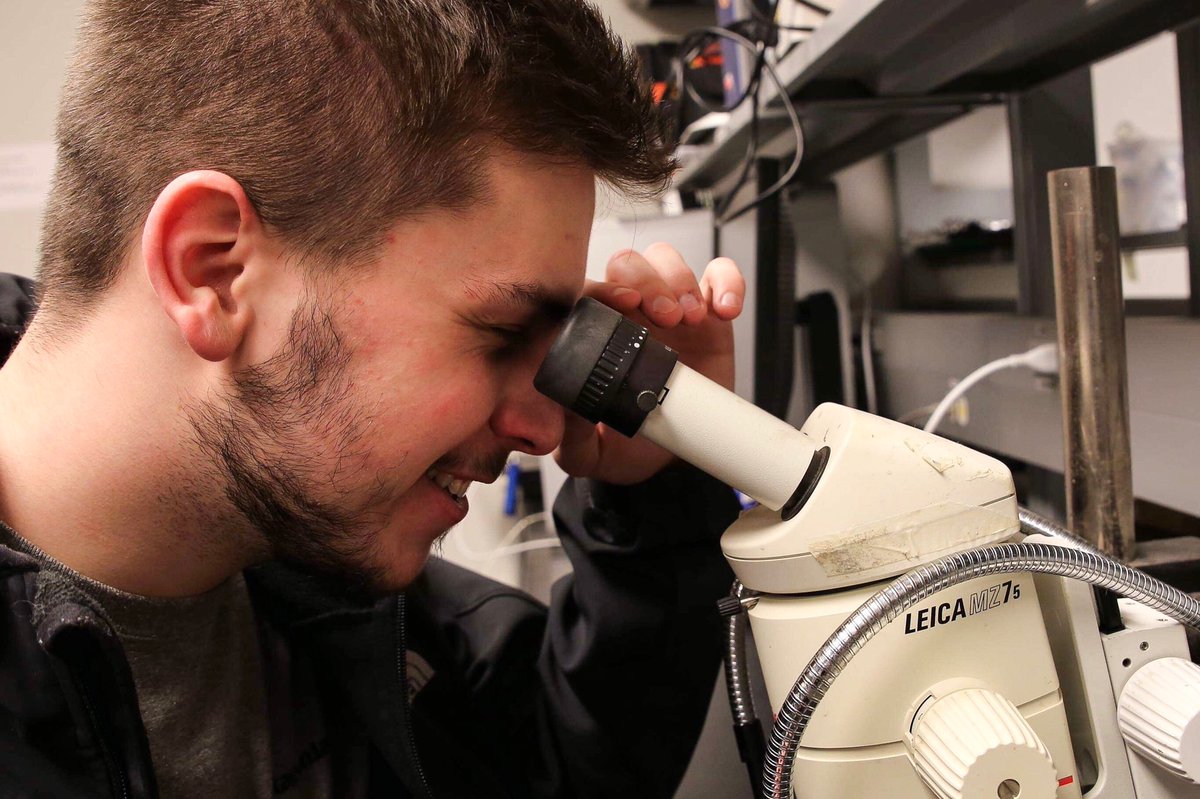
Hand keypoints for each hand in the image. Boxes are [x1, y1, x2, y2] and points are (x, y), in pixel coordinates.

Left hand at [554, 243, 744, 484]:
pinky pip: (717, 274)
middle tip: (665, 318)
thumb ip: (572, 437)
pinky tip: (726, 308)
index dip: (603, 289)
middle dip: (647, 281)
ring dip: (679, 279)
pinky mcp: (707, 312)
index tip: (623, 305)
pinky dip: (726, 280)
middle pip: (627, 266)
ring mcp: (667, 308)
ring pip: (666, 259)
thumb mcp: (590, 454)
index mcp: (592, 336)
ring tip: (692, 317)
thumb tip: (566, 408)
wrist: (672, 458)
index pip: (587, 292)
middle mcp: (627, 313)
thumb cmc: (626, 446)